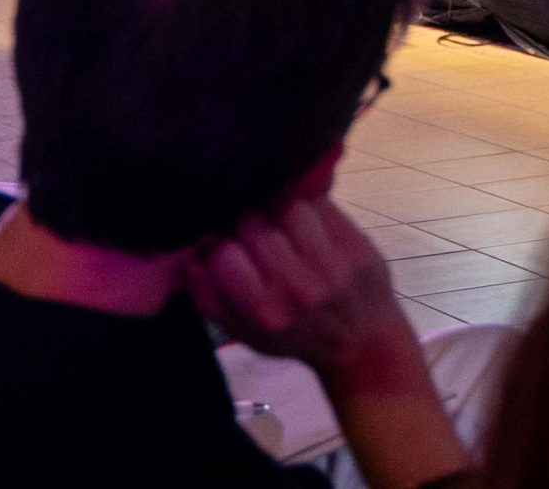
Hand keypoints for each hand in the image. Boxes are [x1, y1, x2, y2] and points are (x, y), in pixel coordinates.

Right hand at [190, 197, 469, 488]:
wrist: (363, 343)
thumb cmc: (298, 337)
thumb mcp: (246, 334)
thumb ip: (210, 297)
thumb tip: (185, 257)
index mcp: (264, 312)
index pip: (222, 254)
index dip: (218, 245)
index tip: (226, 247)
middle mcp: (296, 288)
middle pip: (251, 223)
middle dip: (247, 225)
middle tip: (255, 235)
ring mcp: (330, 264)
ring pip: (285, 206)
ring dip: (280, 212)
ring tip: (283, 227)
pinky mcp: (356, 243)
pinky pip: (319, 204)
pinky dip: (308, 207)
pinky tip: (308, 223)